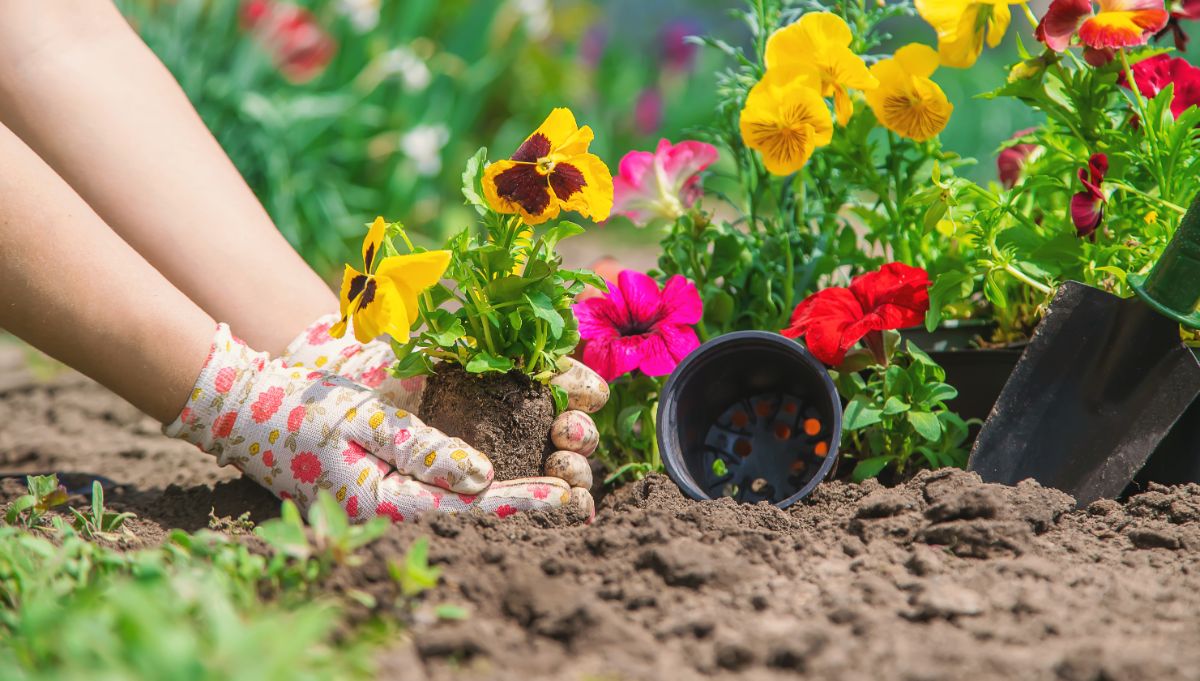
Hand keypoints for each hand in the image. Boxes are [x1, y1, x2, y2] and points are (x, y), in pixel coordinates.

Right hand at [166, 324, 578, 520]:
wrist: (260, 401)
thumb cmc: (305, 409)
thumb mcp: (359, 419)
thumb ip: (418, 447)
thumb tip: (481, 477)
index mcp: (391, 504)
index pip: (471, 510)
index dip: (524, 504)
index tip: (570, 499)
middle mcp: (409, 498)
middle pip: (487, 505)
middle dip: (540, 494)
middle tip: (584, 483)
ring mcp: (413, 478)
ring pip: (485, 485)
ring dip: (532, 471)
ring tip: (574, 457)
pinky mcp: (415, 455)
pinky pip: (467, 462)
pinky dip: (510, 449)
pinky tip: (545, 427)